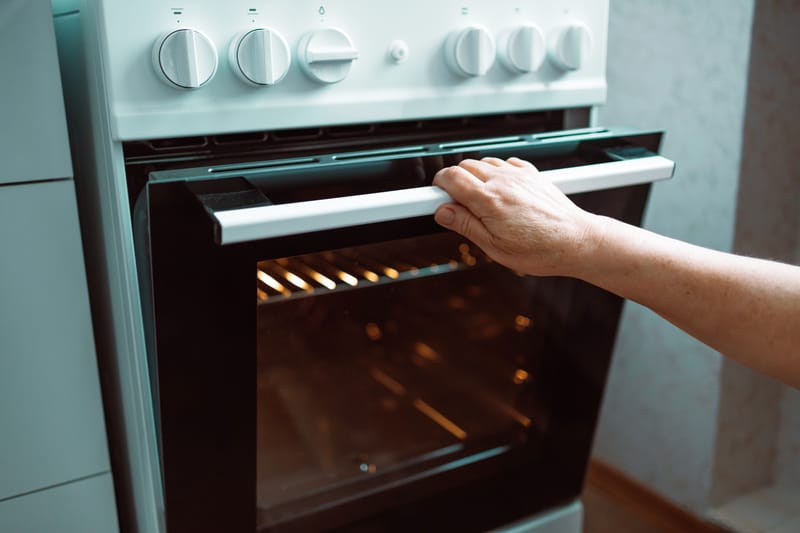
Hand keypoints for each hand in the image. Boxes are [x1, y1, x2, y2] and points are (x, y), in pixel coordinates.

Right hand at [432, 157, 602, 276]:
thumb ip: (465, 225)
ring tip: (479, 200)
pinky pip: (505, 162)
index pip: (450, 178)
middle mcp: (503, 181)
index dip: (436, 186)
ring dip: (475, 176)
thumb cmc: (541, 249)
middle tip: (456, 204)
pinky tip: (500, 190)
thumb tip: (443, 213)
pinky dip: (496, 172)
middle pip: (464, 166)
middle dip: (454, 182)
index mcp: (489, 200)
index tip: (432, 196)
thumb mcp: (494, 247)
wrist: (576, 241)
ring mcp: (518, 175)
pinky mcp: (532, 174)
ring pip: (483, 162)